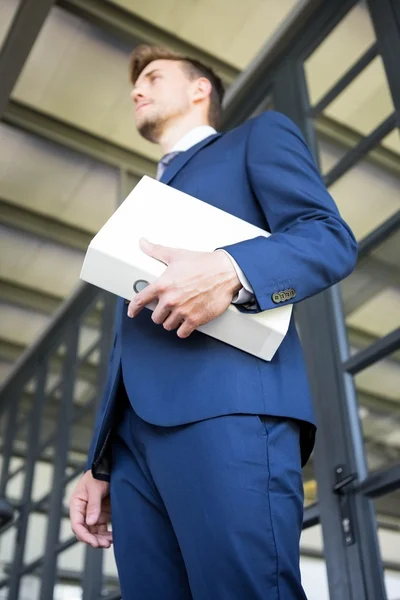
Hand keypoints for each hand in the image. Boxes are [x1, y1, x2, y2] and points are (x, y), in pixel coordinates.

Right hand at [69, 471, 112, 548]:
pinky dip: (106, 534)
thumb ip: (93, 505)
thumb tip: (90, 523)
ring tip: (109, 542)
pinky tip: (112, 537)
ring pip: (93, 532)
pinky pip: (102, 529)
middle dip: (93, 540)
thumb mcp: (95, 489)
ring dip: (100, 539)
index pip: (77, 525)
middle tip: (104, 544)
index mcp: (76, 505)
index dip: (84, 535)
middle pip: (85, 531)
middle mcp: (83, 512)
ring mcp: (92, 514)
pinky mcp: (101, 514)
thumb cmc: (98, 476)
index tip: (93, 542)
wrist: (108, 469)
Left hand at [127, 238, 241, 337]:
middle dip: (160, 314)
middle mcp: (171, 300)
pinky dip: (183, 330)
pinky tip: (186, 323)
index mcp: (163, 285)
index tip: (131, 312)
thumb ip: (157, 251)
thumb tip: (144, 243)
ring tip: (178, 314)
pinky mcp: (195, 320)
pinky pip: (182, 333)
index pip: (140, 300)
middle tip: (168, 308)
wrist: (225, 272)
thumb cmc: (203, 264)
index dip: (133, 308)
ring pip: (168, 326)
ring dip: (172, 321)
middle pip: (155, 317)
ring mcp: (182, 311)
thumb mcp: (176, 255)